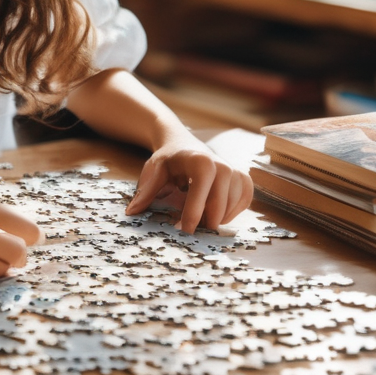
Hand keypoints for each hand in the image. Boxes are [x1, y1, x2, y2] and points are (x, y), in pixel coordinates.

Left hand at [124, 133, 253, 232]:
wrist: (181, 143)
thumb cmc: (168, 158)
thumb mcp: (154, 170)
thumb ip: (145, 191)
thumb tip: (131, 212)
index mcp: (202, 162)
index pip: (201, 197)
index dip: (191, 217)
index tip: (181, 232)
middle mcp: (223, 166)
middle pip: (217, 208)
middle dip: (202, 223)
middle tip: (187, 231)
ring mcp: (236, 173)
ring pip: (229, 210)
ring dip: (213, 220)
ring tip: (197, 217)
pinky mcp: (244, 181)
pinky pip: (241, 206)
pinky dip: (228, 214)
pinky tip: (213, 211)